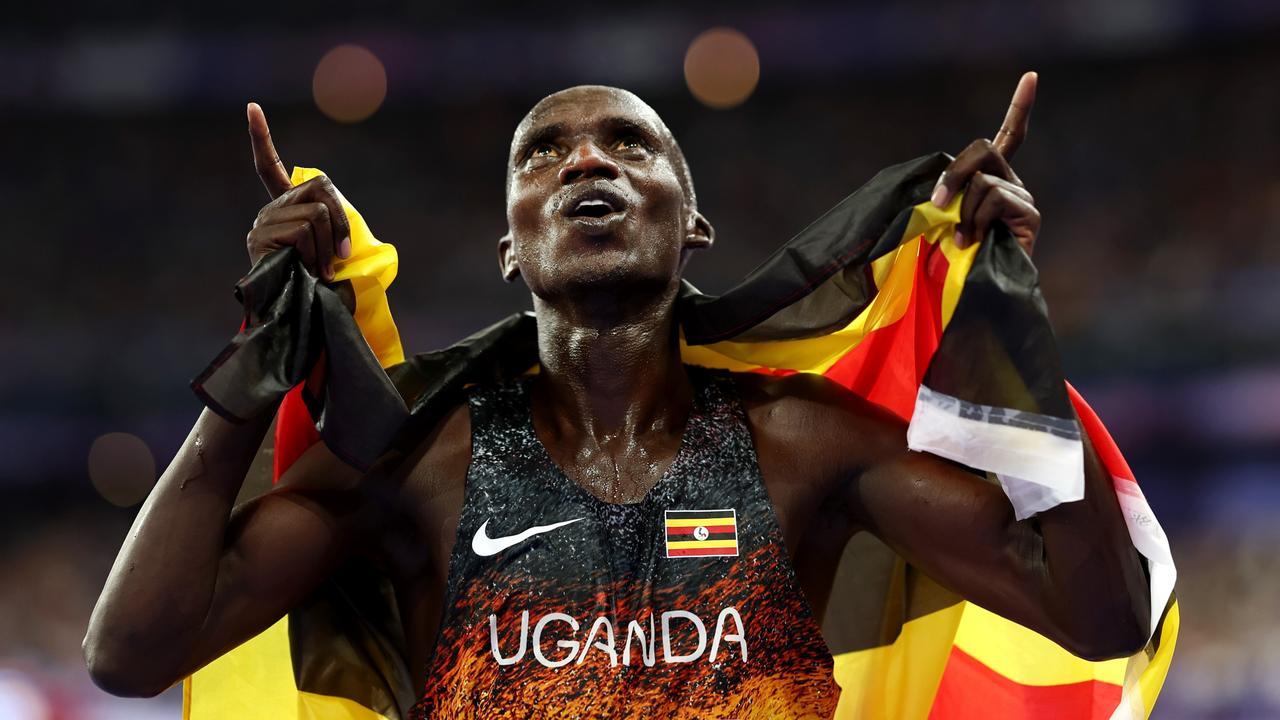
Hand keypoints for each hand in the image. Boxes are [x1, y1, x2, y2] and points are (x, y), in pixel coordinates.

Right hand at [245, 103, 351, 279]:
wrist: (306, 318)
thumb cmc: (325, 289)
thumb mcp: (335, 249)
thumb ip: (332, 224)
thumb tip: (340, 228)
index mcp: (286, 210)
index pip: (268, 166)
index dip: (260, 137)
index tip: (251, 107)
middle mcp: (269, 212)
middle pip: (319, 188)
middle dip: (341, 221)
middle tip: (341, 255)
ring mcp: (262, 223)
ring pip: (317, 215)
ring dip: (329, 247)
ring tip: (320, 271)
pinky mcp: (260, 238)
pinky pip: (305, 229)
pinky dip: (317, 253)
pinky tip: (308, 272)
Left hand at [930, 72, 1039, 255]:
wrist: (971, 295)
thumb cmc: (947, 261)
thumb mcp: (938, 219)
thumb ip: (943, 195)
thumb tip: (937, 188)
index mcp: (991, 179)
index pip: (1009, 136)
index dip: (1020, 107)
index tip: (1032, 76)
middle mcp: (1012, 183)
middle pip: (984, 147)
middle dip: (953, 174)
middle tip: (936, 205)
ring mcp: (1022, 197)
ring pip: (982, 180)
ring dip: (961, 212)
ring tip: (961, 239)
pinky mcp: (1029, 213)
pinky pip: (993, 197)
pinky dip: (974, 220)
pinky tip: (972, 242)